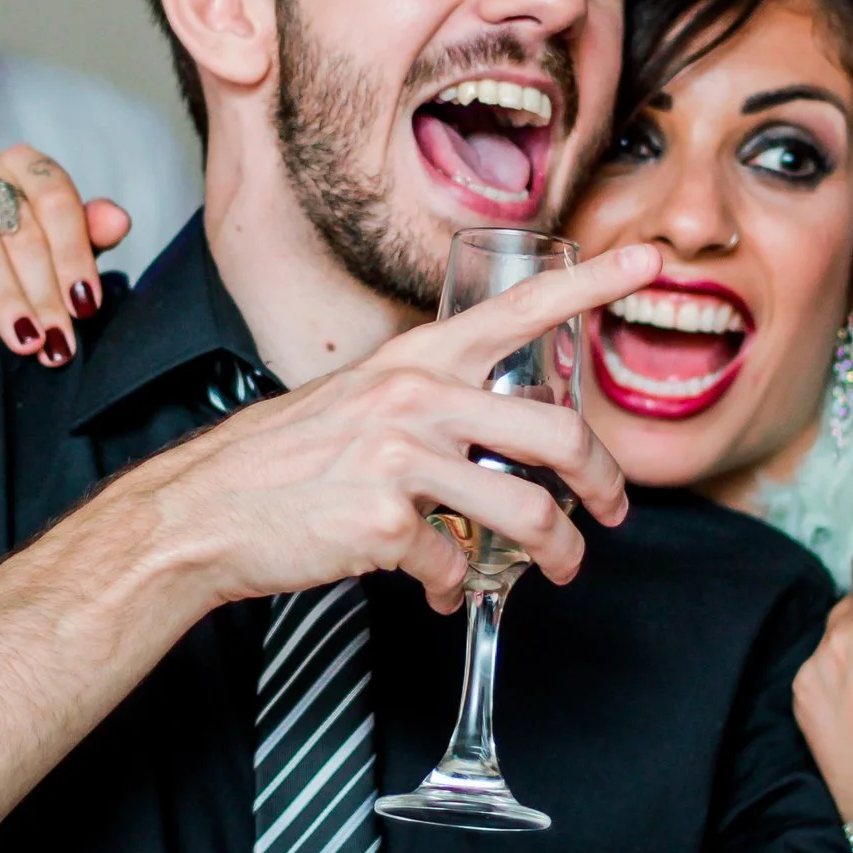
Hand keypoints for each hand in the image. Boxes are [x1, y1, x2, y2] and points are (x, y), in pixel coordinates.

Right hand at [0, 145, 131, 364]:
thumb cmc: (1, 258)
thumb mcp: (49, 249)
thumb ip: (84, 235)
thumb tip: (119, 221)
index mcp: (23, 164)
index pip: (57, 201)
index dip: (74, 255)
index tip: (86, 308)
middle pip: (20, 227)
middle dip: (43, 292)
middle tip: (56, 342)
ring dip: (3, 294)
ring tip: (22, 337)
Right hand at [117, 243, 662, 612]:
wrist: (202, 512)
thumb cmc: (279, 461)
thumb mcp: (357, 401)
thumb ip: (424, 402)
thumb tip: (484, 430)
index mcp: (414, 360)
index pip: (519, 308)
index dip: (591, 282)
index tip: (650, 261)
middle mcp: (414, 399)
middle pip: (556, 434)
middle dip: (605, 482)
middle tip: (612, 509)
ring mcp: (400, 460)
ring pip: (525, 513)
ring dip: (556, 555)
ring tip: (556, 570)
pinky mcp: (383, 525)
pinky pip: (454, 567)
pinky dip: (456, 590)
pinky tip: (440, 591)